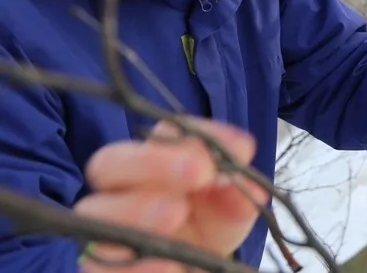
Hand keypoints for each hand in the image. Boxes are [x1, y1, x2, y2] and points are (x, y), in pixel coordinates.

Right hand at [75, 117, 267, 271]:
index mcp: (153, 157)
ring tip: (177, 214)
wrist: (193, 265)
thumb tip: (247, 184)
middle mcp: (119, 185)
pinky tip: (168, 265)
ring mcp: (100, 225)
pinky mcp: (97, 263)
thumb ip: (239, 194)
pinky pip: (99, 262)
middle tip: (199, 172)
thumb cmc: (209, 225)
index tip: (238, 149)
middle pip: (110, 161)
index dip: (197, 136)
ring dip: (138, 210)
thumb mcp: (233, 208)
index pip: (163, 132)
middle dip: (153, 162)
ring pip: (94, 210)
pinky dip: (135, 265)